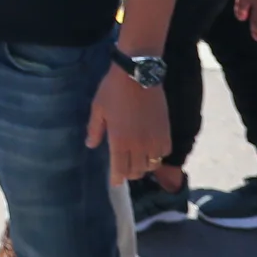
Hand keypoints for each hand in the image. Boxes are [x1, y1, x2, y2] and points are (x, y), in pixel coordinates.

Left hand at [88, 64, 170, 183]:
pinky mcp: (165, 132)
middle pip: (136, 171)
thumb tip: (90, 145)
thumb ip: (94, 129)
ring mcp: (153, 140)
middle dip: (128, 173)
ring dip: (143, 166)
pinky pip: (163, 153)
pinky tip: (151, 150)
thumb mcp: (98, 109)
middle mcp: (138, 145)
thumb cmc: (113, 90)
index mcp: (119, 141)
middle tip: (124, 168)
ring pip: (150, 165)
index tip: (114, 182)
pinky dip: (157, 156)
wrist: (137, 74)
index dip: (117, 179)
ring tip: (137, 160)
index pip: (119, 170)